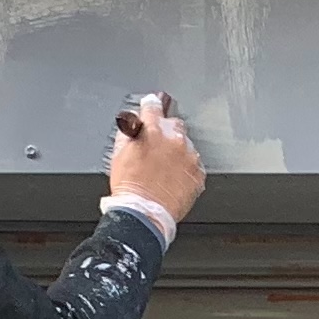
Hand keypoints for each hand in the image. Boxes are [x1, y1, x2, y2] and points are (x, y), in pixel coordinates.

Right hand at [108, 91, 205, 223]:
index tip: (152, 105)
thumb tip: (134, 124)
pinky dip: (186, 170)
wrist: (145, 213)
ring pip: (186, 146)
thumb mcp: (120, 154)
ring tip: (165, 170)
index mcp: (151, 131)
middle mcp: (173, 140)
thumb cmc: (130, 188)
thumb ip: (129, 133)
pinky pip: (194, 165)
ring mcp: (188, 157)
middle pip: (175, 124)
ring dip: (178, 152)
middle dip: (167, 131)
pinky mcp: (198, 174)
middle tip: (158, 147)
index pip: (153, 106)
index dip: (151, 105)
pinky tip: (174, 179)